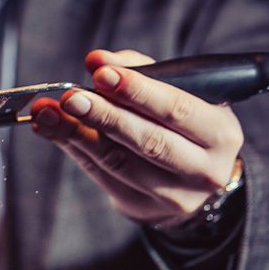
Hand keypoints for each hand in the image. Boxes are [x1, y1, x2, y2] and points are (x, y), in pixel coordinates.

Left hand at [30, 49, 243, 227]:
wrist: (192, 178)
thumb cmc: (184, 123)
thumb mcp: (178, 91)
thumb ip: (139, 70)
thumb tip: (97, 60)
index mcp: (220, 134)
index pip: (177, 110)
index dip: (137, 92)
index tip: (101, 75)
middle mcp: (203, 171)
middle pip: (147, 142)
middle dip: (104, 116)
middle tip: (71, 97)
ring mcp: (173, 197)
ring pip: (118, 162)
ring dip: (77, 134)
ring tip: (48, 113)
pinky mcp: (141, 208)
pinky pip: (101, 175)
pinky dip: (74, 149)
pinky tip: (53, 130)